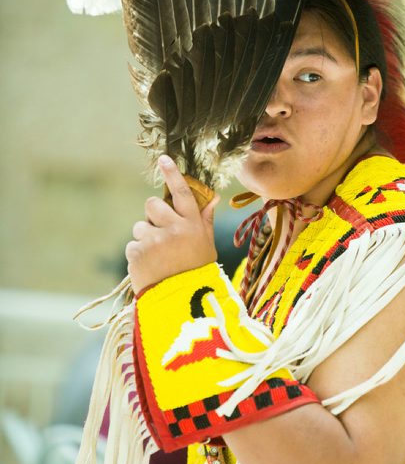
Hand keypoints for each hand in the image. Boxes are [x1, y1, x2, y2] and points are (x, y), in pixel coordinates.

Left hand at [126, 156, 218, 294]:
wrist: (182, 304)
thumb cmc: (197, 274)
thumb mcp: (207, 247)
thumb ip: (204, 221)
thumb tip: (212, 197)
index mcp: (193, 225)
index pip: (181, 192)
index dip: (172, 174)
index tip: (162, 159)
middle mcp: (175, 228)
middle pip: (153, 204)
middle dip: (152, 216)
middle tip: (160, 235)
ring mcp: (155, 239)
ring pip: (140, 226)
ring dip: (145, 238)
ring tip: (157, 259)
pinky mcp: (138, 252)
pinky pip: (132, 245)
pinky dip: (138, 256)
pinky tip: (150, 268)